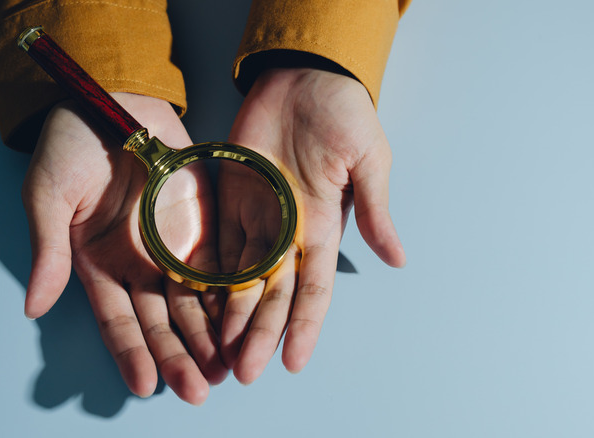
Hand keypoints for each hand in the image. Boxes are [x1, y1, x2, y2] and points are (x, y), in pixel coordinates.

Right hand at [22, 93, 226, 404]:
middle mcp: (140, 264)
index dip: (132, 352)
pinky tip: (246, 318)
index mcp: (100, 264)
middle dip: (181, 355)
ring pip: (196, 300)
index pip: (118, 320)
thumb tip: (33, 307)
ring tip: (229, 366)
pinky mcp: (204, 223)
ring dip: (212, 334)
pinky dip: (233, 291)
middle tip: (201, 389)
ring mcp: (174, 245)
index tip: (147, 385)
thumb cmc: (71, 146)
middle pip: (163, 320)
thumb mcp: (49, 195)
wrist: (115, 100)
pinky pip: (221, 262)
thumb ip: (47, 250)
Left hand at [218, 68, 405, 382]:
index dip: (304, 327)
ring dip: (230, 315)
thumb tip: (398, 259)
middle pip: (272, 294)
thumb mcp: (369, 160)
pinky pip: (215, 242)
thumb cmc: (345, 114)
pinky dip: (205, 274)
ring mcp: (257, 217)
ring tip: (216, 351)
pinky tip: (196, 304)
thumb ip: (374, 210)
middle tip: (243, 371)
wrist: (304, 75)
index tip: (293, 362)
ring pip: (241, 277)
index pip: (313, 290)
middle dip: (259, 333)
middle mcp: (289, 232)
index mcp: (323, 228)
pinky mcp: (230, 198)